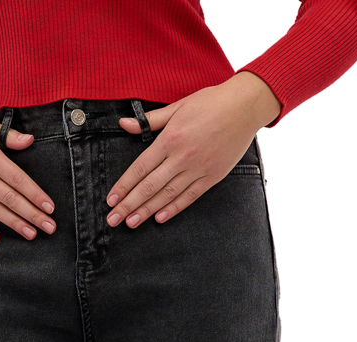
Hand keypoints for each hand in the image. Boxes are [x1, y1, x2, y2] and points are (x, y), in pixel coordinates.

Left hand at [105, 73, 281, 228]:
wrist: (245, 106)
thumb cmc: (211, 102)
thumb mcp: (178, 106)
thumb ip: (150, 120)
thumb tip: (124, 124)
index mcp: (170, 139)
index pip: (140, 168)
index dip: (123, 186)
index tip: (111, 200)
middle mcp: (181, 157)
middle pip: (149, 186)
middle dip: (129, 205)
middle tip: (113, 220)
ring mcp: (198, 169)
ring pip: (167, 195)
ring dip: (147, 211)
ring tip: (131, 223)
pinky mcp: (212, 176)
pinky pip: (189, 197)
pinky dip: (174, 208)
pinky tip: (159, 218)